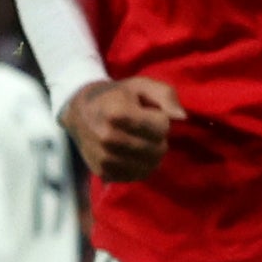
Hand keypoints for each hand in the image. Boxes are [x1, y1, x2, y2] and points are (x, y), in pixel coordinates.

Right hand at [59, 77, 182, 180]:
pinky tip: (134, 154)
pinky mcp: (103, 172)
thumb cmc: (116, 96)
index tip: (147, 113)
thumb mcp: (141, 85)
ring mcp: (104, 158)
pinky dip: (141, 166)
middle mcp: (108, 138)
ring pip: (149, 165)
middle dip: (158, 139)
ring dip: (152, 154)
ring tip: (141, 142)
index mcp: (117, 113)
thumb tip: (182, 117)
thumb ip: (165, 95)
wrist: (79, 112)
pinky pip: (137, 176)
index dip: (160, 119)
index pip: (162, 127)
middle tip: (146, 130)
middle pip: (157, 149)